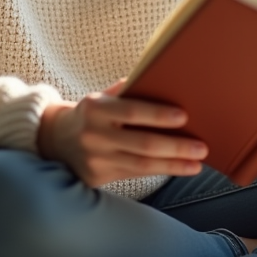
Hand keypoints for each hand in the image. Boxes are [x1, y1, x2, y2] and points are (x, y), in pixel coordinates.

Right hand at [37, 79, 207, 186]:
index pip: (132, 111)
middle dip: (175, 147)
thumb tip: (160, 79)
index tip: (184, 117)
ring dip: (173, 164)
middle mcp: (94, 135)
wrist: (55, 140)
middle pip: (142, 144)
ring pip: (142, 164)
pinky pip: (134, 174)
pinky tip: (180, 169)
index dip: (159, 115)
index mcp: (95, 108)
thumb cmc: (90, 114)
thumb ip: (126, 91)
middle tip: (201, 147)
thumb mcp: (101, 97)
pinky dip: (159, 171)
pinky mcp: (97, 177)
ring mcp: (95, 159)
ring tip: (197, 163)